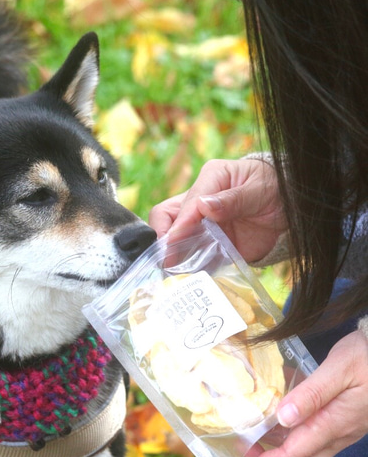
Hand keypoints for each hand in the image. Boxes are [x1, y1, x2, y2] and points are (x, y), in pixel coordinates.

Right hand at [148, 158, 285, 262]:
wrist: (292, 209)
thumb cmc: (277, 188)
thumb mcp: (261, 190)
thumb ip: (234, 199)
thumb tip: (204, 206)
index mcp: (211, 178)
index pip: (186, 203)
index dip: (179, 225)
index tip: (172, 243)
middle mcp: (199, 201)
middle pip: (166, 216)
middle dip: (163, 238)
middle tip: (166, 259)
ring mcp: (201, 223)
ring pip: (172, 237)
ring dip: (171, 254)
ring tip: (172, 272)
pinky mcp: (208, 243)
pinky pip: (191, 255)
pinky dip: (187, 266)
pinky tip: (186, 277)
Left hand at [232, 330, 367, 456]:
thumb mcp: (339, 369)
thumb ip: (312, 394)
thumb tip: (284, 418)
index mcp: (334, 424)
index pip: (291, 456)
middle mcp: (337, 434)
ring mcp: (341, 430)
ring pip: (304, 454)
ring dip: (274, 453)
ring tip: (246, 440)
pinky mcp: (342, 421)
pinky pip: (311, 438)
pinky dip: (286, 436)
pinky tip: (270, 419)